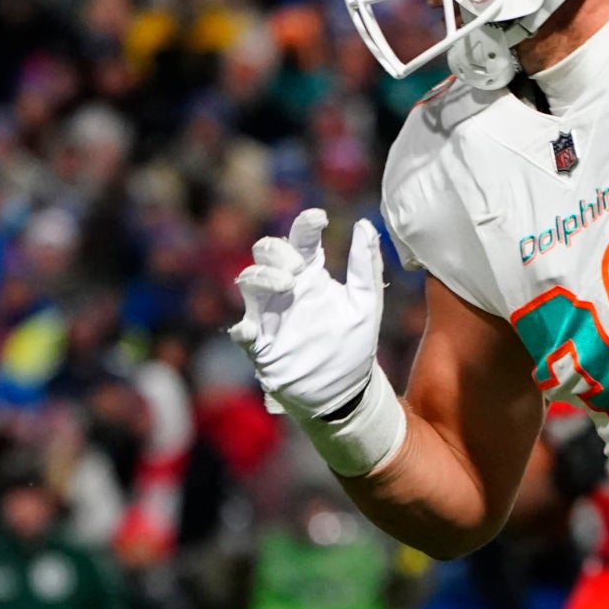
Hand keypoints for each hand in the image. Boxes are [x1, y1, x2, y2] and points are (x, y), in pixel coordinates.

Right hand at [230, 208, 385, 419]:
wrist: (345, 390)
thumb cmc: (354, 343)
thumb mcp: (366, 302)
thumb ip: (366, 265)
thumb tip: (365, 224)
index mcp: (311, 276)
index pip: (301, 241)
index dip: (305, 225)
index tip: (320, 218)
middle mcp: (286, 290)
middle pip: (266, 253)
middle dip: (277, 251)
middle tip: (299, 265)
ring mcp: (270, 316)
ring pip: (248, 281)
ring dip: (262, 277)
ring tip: (287, 284)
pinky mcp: (261, 345)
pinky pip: (242, 331)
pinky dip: (243, 328)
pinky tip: (250, 329)